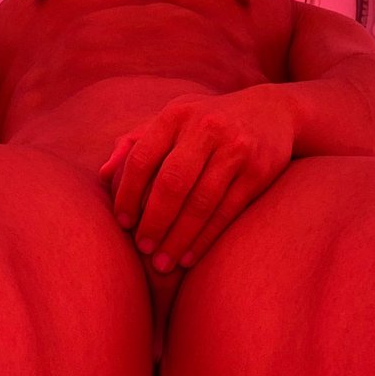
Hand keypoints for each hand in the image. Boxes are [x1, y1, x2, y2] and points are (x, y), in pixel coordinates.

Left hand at [99, 88, 293, 272]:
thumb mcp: (173, 120)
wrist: (272, 112)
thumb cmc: (206, 121)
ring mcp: (235, 149)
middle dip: (154, 221)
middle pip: (172, 183)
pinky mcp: (258, 170)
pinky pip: (226, 211)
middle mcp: (206, 127)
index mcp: (177, 115)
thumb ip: (135, 142)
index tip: (123, 222)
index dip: (128, 193)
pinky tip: (190, 256)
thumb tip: (103, 175)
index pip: (143, 157)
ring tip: (163, 262)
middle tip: (143, 248)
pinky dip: (205, 238)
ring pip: (201, 202)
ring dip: (179, 238)